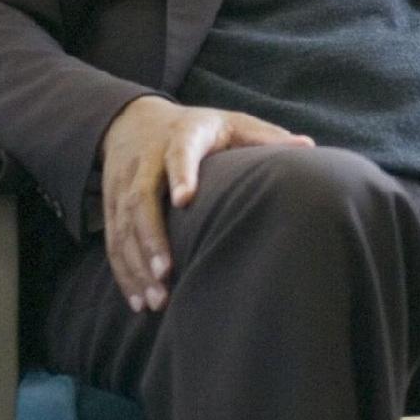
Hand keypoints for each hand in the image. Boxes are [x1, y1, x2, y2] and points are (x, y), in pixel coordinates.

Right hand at [99, 96, 312, 312]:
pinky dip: (124, 272)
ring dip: (137, 264)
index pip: (178, 153)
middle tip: (168, 273)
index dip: (181, 174)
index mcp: (183, 136)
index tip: (185, 200)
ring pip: (122, 226)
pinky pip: (112, 241)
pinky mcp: (111, 204)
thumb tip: (308, 147)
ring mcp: (124, 184)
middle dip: (151, 238)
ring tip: (156, 300)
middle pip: (141, 198)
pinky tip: (139, 300)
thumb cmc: (200, 128)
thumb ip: (265, 137)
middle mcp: (146, 160)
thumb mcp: (232, 123)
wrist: (134, 119)